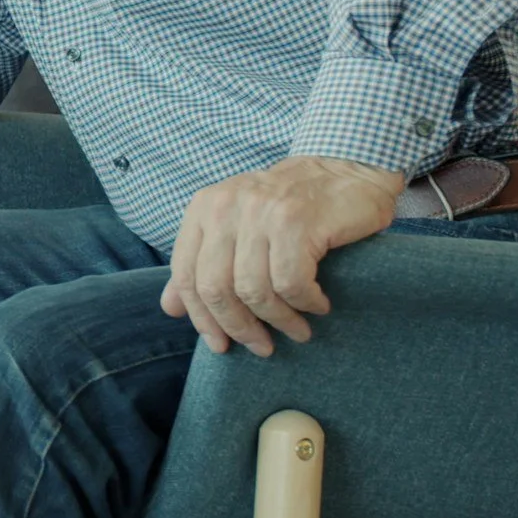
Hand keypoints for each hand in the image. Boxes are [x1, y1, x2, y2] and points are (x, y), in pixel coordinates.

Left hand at [161, 155, 403, 356]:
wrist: (347, 170)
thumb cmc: (292, 207)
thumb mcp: (237, 226)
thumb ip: (203, 264)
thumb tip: (170, 309)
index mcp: (203, 208)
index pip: (186, 275)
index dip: (202, 319)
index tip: (221, 346)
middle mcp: (225, 206)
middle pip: (215, 288)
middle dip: (239, 327)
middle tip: (263, 347)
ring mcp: (259, 211)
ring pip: (253, 290)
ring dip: (278, 320)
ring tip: (297, 330)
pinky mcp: (294, 220)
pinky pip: (290, 283)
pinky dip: (305, 303)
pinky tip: (318, 304)